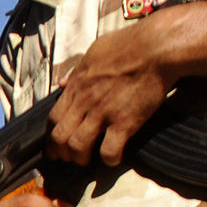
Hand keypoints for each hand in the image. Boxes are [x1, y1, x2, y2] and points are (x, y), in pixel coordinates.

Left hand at [47, 18, 176, 166]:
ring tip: (87, 160)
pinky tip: (114, 158)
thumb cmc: (128, 46)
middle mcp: (85, 101)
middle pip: (60, 136)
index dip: (51, 135)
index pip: (53, 118)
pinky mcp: (124, 122)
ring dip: (80, 158)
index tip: (55, 144)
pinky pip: (109, 150)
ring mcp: (104, 113)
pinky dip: (109, 159)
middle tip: (68, 158)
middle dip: (61, 152)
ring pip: (78, 146)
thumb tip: (62, 82)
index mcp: (77, 85)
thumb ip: (77, 70)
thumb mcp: (94, 52)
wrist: (155, 49)